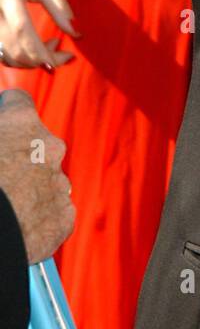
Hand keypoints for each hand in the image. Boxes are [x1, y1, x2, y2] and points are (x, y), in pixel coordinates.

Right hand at [0, 0, 77, 68]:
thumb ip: (59, 6)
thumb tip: (75, 33)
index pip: (22, 31)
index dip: (40, 51)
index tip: (62, 58)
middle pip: (14, 49)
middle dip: (41, 60)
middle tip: (63, 54)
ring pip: (6, 56)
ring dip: (31, 61)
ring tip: (52, 46)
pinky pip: (1, 53)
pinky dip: (20, 58)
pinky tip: (36, 49)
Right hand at [0, 91, 74, 262]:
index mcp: (21, 124)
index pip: (18, 101)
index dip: (6, 110)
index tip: (1, 116)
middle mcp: (49, 147)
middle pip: (37, 143)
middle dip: (18, 155)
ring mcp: (59, 183)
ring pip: (46, 178)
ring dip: (28, 188)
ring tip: (4, 206)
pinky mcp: (64, 218)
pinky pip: (52, 212)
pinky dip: (37, 218)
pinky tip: (17, 227)